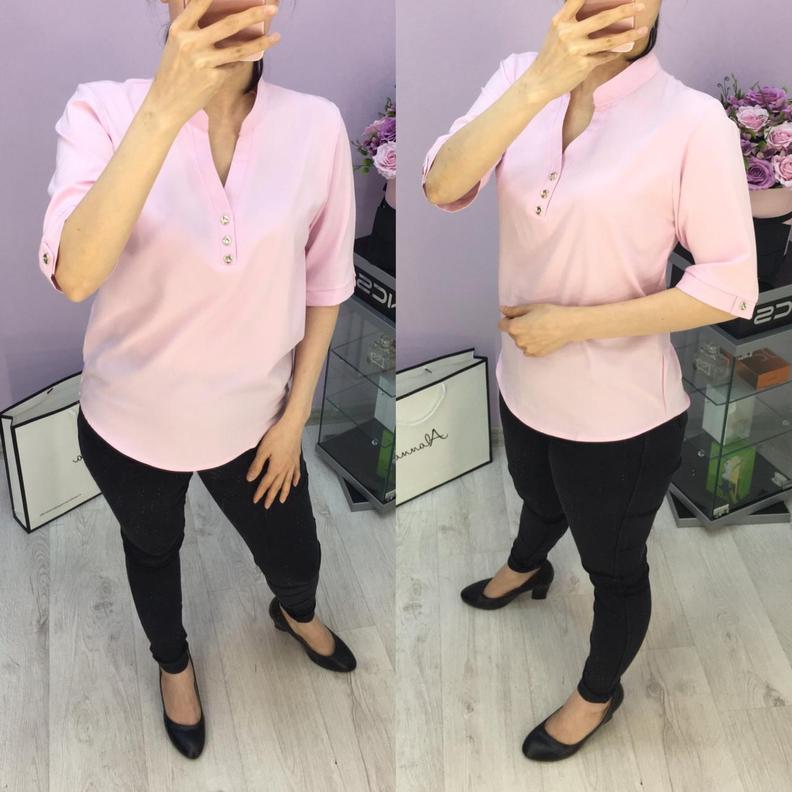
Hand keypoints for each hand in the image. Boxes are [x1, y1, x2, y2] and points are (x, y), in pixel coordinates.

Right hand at [146, 0, 280, 127]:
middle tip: (272, 9)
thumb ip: (193, 31)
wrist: (166, 103)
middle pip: (229, 24)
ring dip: (261, 43)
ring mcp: (203, 62)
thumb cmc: (173, 71)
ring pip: (239, 49)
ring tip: (276, 37)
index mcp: (179, 30)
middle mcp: (190, 43)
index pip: (199, 4)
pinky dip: (237, 64)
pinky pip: (233, 67)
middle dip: (253, 14)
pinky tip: (238, 65)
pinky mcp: (213, 79)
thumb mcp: (175, 45)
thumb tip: (220, 19)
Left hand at [246, 414, 303, 508]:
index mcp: (275, 468)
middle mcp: (285, 469)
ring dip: (284, 492)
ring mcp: (292, 464)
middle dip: (271, 496)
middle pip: (277, 485)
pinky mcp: (296, 458)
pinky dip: (295, 479)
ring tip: (282, 501)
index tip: (256, 501)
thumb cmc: (276, 436)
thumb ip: (257, 466)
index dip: (260, 492)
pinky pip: (296, 472)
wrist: (292, 426)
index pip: (266, 483)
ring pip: (287, 482)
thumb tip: (250, 479)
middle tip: (267, 506)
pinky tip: (294, 484)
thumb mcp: (262, 450)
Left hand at [498, 303, 583, 356]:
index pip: (501, 325)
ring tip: (538, 330)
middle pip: (512, 333)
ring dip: (524, 336)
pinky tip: (541, 337)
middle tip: (532, 321)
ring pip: (520, 342)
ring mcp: (527, 349)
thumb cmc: (550, 314)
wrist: (568, 325)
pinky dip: (531, 344)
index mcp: (515, 327)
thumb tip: (502, 310)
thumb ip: (514, 311)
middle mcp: (518, 340)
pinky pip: (528, 349)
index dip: (508, 319)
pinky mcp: (535, 354)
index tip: (516, 317)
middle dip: (518, 327)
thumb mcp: (531, 308)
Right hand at [526, 0, 648, 100]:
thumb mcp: (556, 32)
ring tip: (643, 30)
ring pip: (609, 40)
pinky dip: (615, 52)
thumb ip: (573, 18)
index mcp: (560, 20)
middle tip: (641, 5)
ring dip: (629, 35)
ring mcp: (575, 50)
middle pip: (603, 18)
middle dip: (625, 10)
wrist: (539, 82)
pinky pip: (605, 56)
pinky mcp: (582, 65)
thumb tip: (601, 9)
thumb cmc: (551, 55)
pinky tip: (623, 49)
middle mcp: (567, 33)